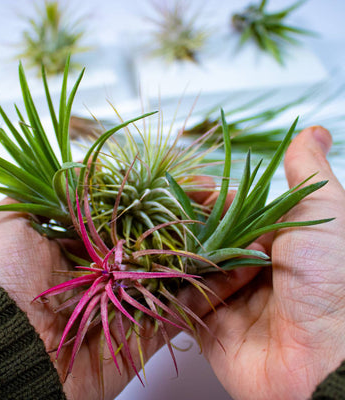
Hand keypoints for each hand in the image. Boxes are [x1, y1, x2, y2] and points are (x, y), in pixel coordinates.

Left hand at [0, 201, 257, 398]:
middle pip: (164, 238)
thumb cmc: (1, 279)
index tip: (194, 180)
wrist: (0, 348)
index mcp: (88, 241)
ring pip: (181, 270)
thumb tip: (72, 163)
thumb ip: (38, 188)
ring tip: (248, 226)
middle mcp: (113, 268)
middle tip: (231, 197)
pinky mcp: (147, 331)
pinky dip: (216, 290)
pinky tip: (243, 266)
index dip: (166, 194)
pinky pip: (187, 308)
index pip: (137, 211)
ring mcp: (132, 299)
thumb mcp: (9, 218)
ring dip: (216, 249)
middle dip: (199, 218)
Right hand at [196, 126, 344, 399]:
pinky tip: (181, 276)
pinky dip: (183, 288)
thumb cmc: (333, 279)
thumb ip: (307, 172)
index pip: (230, 211)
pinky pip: (186, 301)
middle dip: (193, 224)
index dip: (211, 196)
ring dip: (191, 256)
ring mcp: (229, 299)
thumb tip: (310, 131)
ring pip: (193, 267)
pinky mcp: (211, 328)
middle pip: (207, 238)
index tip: (196, 186)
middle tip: (179, 211)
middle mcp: (250, 269)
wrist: (328, 359)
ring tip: (190, 249)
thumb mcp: (323, 212)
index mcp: (274, 242)